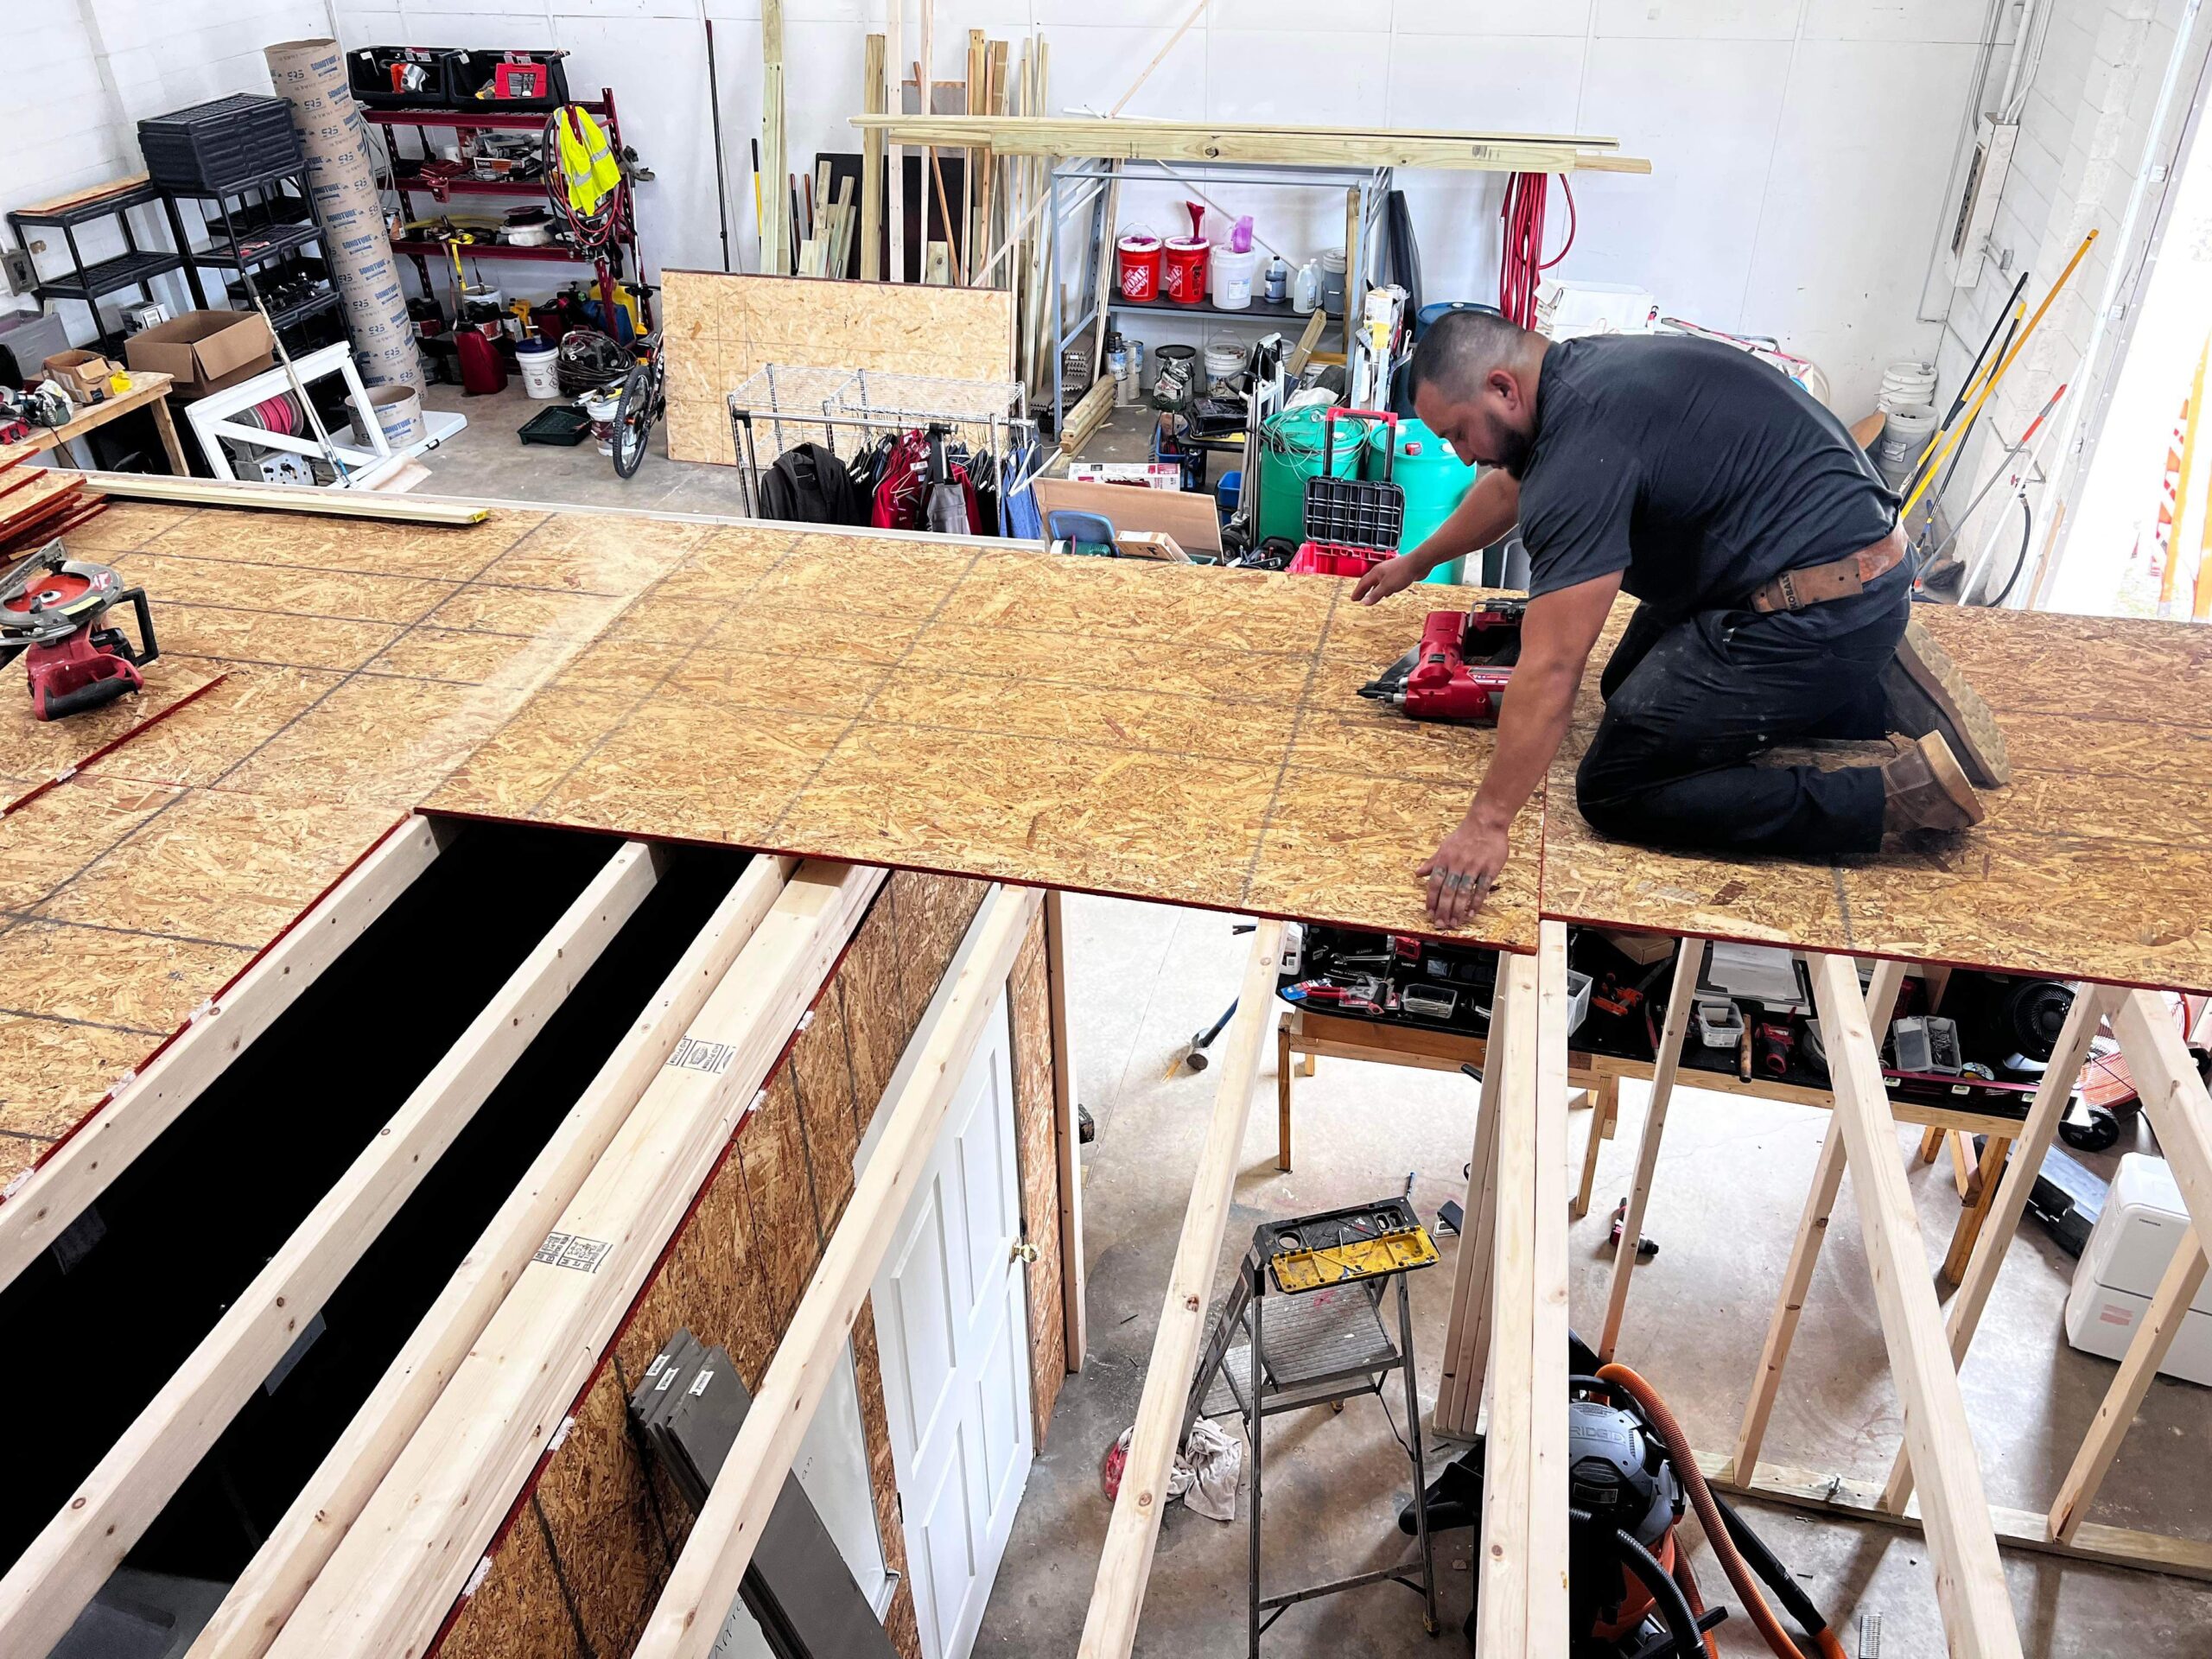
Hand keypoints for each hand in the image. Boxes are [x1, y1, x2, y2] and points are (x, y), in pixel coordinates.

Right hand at [1351, 554, 1421, 604]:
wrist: (1418, 563)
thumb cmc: (1402, 571)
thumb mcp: (1387, 587)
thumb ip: (1375, 595)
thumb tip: (1364, 602)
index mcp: (1375, 573)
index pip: (1362, 584)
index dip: (1357, 592)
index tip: (1353, 599)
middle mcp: (1381, 571)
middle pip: (1369, 582)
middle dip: (1363, 591)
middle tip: (1358, 598)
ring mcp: (1389, 572)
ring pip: (1378, 582)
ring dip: (1373, 589)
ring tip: (1370, 596)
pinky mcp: (1398, 574)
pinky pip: (1387, 582)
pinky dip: (1384, 588)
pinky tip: (1388, 592)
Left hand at [1418, 813, 1508, 928]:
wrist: (1486, 823)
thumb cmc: (1464, 836)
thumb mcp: (1444, 847)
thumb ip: (1432, 863)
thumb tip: (1417, 874)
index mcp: (1445, 859)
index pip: (1435, 883)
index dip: (1431, 900)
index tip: (1430, 913)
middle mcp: (1457, 864)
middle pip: (1448, 891)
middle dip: (1443, 910)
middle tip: (1441, 924)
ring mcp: (1474, 867)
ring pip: (1464, 892)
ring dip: (1458, 910)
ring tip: (1454, 923)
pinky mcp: (1489, 869)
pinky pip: (1481, 889)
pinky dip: (1476, 903)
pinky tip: (1471, 913)